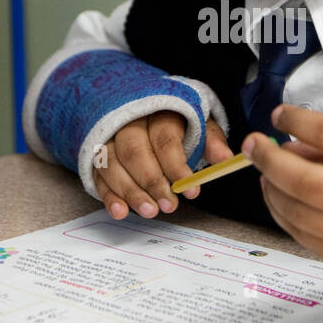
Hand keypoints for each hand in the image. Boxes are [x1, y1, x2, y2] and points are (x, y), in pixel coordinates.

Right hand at [93, 112, 232, 219]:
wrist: (145, 111)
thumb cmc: (177, 124)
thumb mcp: (198, 125)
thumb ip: (211, 140)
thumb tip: (226, 159)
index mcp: (157, 112)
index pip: (164, 139)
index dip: (177, 166)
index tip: (192, 191)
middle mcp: (128, 122)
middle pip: (134, 151)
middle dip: (152, 182)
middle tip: (168, 206)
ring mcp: (108, 138)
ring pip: (112, 164)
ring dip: (130, 191)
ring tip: (149, 211)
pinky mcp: (97, 156)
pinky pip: (98, 175)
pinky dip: (108, 195)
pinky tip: (120, 211)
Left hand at [241, 104, 322, 270]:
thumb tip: (290, 144)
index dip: (297, 121)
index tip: (279, 114)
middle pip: (306, 182)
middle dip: (269, 160)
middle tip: (252, 144)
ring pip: (297, 214)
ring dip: (271, 188)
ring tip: (264, 170)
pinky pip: (303, 237)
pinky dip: (283, 214)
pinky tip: (280, 195)